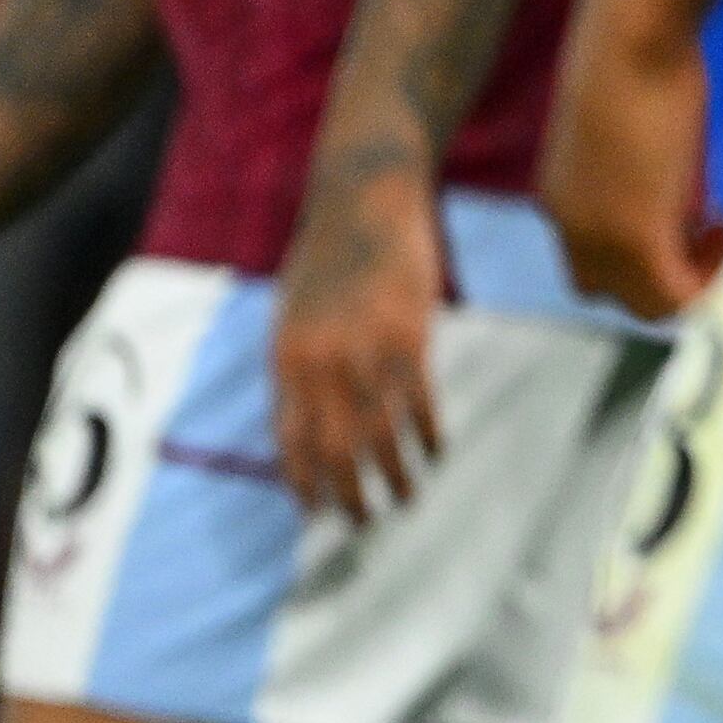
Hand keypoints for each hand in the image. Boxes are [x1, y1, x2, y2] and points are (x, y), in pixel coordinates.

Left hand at [272, 166, 446, 518]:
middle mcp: (321, 365)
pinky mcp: (410, 337)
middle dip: (349, 494)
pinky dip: (428, 432)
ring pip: (380, 434)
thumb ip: (298, 363)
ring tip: (406, 498)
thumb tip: (303, 415)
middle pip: (334, 449)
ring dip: (394, 474)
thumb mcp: (292, 311)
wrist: (363, 199)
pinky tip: (436, 451)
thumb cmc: (326, 253)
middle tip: (364, 523)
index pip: (290, 440)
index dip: (303, 481)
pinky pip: (419, 401)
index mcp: (286, 359)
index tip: (315, 511)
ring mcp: (367, 352)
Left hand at [541, 0, 715, 320]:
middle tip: (715, 229)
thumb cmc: (634, 54)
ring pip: (647, 303)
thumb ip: (639, 163)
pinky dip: (712, 279)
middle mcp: (569, 226)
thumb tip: (673, 177)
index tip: (695, 216)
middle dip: (669, 276)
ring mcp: (598, 237)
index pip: (594, 263)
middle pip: (616, 294)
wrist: (632, 34)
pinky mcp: (637, 237)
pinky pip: (678, 295)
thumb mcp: (629, 122)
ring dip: (693, 280)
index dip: (646, 253)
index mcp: (560, 197)